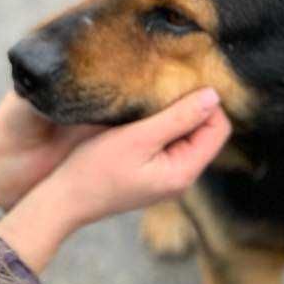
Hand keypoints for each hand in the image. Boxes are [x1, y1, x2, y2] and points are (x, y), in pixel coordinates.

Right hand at [0, 88, 229, 272]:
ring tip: (150, 102)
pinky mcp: (152, 175)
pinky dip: (160, 128)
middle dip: (190, 108)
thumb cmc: (95, 169)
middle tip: (164, 88)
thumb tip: (213, 96)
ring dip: (173, 117)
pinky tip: (141, 119)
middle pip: (205, 133)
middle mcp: (182, 178)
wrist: (65, 200)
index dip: (206, 102)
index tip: (181, 83)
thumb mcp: (137, 137)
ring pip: (186, 137)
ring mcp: (167, 178)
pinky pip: (168, 145)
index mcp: (184, 172)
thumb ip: (177, 118)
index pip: (218, 129)